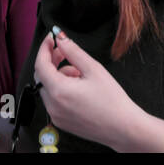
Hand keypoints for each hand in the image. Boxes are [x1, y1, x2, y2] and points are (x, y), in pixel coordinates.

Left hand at [34, 28, 145, 151]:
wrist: (122, 127)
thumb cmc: (111, 100)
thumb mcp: (93, 69)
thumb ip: (73, 51)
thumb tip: (60, 37)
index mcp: (59, 91)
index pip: (41, 64)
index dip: (44, 48)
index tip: (51, 38)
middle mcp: (53, 105)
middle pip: (42, 76)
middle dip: (52, 61)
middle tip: (65, 52)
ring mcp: (56, 115)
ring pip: (48, 88)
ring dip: (59, 76)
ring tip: (81, 74)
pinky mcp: (61, 121)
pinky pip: (54, 100)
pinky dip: (61, 90)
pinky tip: (79, 88)